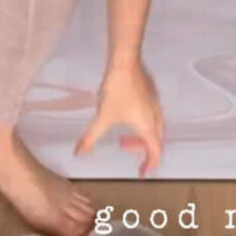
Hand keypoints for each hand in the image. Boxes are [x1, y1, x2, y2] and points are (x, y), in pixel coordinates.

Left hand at [75, 59, 162, 177]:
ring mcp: (155, 102)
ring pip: (155, 125)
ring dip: (141, 134)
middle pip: (156, 139)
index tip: (142, 173)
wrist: (125, 62)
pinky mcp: (152, 91)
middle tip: (122, 146)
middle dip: (142, 148)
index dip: (150, 164)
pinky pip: (152, 114)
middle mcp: (155, 116)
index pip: (155, 151)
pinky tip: (127, 113)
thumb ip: (91, 138)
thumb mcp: (102, 117)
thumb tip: (79, 153)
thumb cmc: (117, 92)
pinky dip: (143, 121)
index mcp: (147, 126)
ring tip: (122, 130)